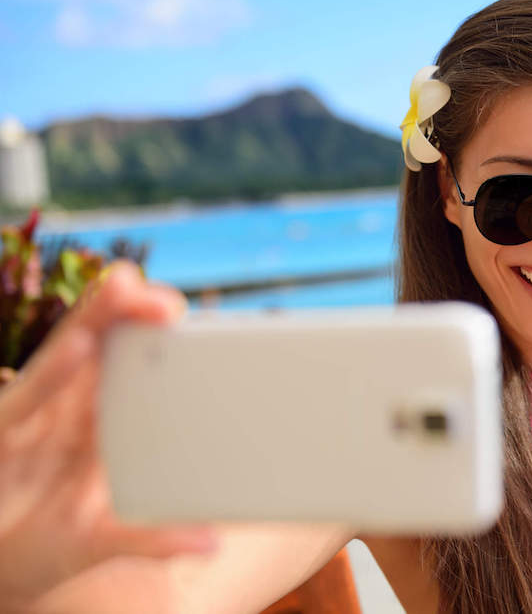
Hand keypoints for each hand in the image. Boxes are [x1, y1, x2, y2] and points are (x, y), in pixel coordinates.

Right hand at [0, 263, 217, 607]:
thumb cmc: (46, 543)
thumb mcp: (102, 543)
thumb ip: (151, 540)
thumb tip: (210, 543)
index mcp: (100, 421)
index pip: (132, 364)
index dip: (156, 333)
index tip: (189, 317)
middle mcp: (68, 408)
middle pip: (101, 342)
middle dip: (129, 307)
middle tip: (164, 292)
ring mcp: (32, 416)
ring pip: (65, 354)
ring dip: (94, 318)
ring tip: (125, 287)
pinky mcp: (0, 435)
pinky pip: (24, 398)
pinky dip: (51, 373)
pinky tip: (76, 348)